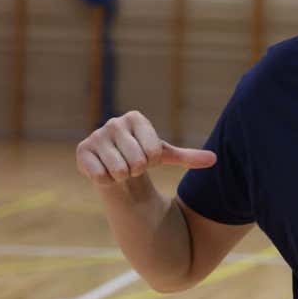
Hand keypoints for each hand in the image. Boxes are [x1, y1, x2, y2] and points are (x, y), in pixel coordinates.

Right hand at [75, 110, 215, 186]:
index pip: (153, 152)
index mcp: (135, 118)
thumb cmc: (143, 156)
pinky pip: (101, 176)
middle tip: (131, 165)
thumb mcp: (165, 155)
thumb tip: (215, 159)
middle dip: (137, 170)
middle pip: (137, 162)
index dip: (152, 162)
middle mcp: (114, 123)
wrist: (114, 167)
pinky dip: (106, 180)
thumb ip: (189, 156)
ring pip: (119, 171)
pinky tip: (104, 171)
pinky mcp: (82, 151)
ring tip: (119, 168)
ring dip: (122, 176)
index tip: (146, 157)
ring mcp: (96, 136)